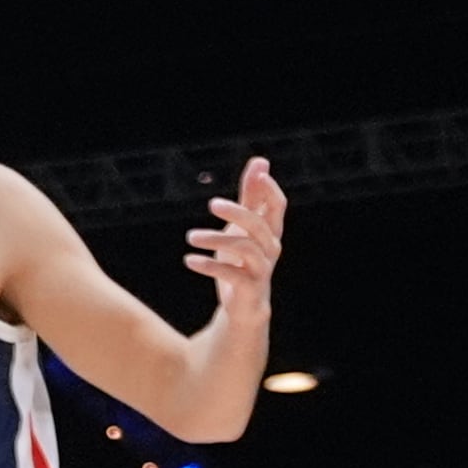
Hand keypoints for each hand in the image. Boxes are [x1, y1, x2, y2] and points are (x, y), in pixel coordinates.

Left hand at [185, 156, 285, 315]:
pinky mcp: (250, 288)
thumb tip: (261, 161)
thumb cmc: (243, 259)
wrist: (244, 305)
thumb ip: (252, 196)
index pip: (278, 206)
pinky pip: (232, 274)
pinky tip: (189, 260)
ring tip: (190, 236)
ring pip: (245, 248)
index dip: (270, 189)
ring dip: (215, 239)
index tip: (259, 172)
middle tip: (212, 203)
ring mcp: (262, 269)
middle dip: (236, 212)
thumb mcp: (244, 225)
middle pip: (258, 225)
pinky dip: (209, 266)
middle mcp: (270, 248)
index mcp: (270, 231)